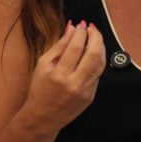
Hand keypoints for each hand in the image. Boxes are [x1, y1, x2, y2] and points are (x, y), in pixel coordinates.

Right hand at [16, 21, 105, 135]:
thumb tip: (72, 28)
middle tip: (92, 28)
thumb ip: (59, 45)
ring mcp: (85, 91)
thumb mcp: (43, 64)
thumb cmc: (40, 89)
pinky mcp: (91, 96)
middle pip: (93, 54)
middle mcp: (75, 83)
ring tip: (95, 37)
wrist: (43, 117)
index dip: (80, 33)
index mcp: (59, 74)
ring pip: (100, 63)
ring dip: (100, 47)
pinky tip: (93, 52)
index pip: (75, 47)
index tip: (81, 24)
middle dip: (95, 36)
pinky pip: (98, 73)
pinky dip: (98, 60)